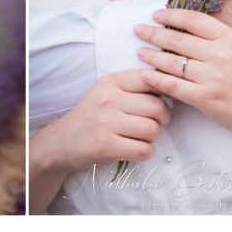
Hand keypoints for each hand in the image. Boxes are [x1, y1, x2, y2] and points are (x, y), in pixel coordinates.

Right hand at [39, 69, 170, 173]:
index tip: (164, 100)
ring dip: (152, 137)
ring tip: (140, 136)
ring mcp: (107, 123)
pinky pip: (144, 150)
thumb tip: (170, 85)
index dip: (164, 90)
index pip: (150, 78)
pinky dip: (144, 152)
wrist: (61, 142)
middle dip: (162, 119)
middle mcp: (109, 99)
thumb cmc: (91, 116)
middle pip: (158, 107)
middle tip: (153, 123)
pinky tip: (133, 149)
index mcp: (111, 82)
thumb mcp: (106, 91)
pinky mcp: (107, 146)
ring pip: (153, 129)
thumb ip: (133, 86)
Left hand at [135, 8, 231, 140]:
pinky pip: (173, 86)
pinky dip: (156, 80)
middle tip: (138, 30)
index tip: (157, 15)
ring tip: (139, 52)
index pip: (194, 20)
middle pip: (179, 40)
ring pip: (173, 62)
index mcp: (230, 39)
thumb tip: (185, 28)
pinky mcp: (205, 98)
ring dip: (152, 56)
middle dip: (154, 33)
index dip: (172, 15)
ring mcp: (212, 77)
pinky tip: (145, 75)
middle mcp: (220, 55)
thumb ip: (216, 39)